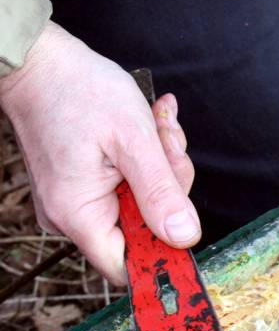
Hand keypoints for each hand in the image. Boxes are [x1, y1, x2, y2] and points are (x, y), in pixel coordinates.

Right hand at [0, 21, 200, 284]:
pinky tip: (147, 128)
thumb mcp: (133, 140)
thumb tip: (185, 237)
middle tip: (168, 147)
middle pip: (140, 230)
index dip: (162, 251)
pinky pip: (124, 187)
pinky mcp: (81, 185)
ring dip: (160, 167)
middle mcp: (72, 216)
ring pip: (138, 204)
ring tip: (156, 126)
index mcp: (80, 215)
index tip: (184, 218)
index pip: (127, 267)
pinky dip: (143, 161)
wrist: (42, 62)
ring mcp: (75, 201)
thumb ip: (160, 193)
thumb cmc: (80, 91)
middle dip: (167, 188)